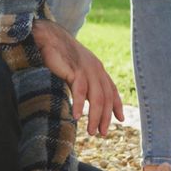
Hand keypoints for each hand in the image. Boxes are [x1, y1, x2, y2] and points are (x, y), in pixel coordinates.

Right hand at [32, 20, 123, 135]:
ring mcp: (87, 70)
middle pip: (106, 98)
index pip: (112, 90)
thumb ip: (82, 83)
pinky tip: (77, 117)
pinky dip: (80, 105)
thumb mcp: (76, 70)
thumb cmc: (60, 54)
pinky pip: (80, 91)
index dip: (117, 105)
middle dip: (106, 117)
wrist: (50, 37)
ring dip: (95, 117)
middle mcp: (96, 69)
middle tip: (102, 133)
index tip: (120, 119)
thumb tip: (83, 99)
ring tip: (91, 131)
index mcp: (98, 69)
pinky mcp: (76, 70)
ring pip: (97, 98)